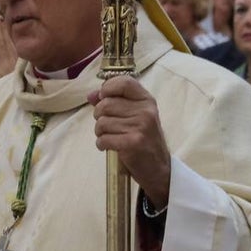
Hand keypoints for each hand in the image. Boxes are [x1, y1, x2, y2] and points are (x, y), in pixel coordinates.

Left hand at [87, 76, 171, 207]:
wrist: (158, 168)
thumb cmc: (144, 140)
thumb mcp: (135, 116)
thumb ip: (114, 102)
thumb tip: (91, 95)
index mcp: (146, 100)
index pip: (124, 82)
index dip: (108, 88)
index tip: (103, 97)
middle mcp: (145, 111)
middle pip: (105, 104)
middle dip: (99, 116)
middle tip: (106, 125)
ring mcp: (140, 127)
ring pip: (102, 122)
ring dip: (99, 132)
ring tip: (109, 137)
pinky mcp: (132, 143)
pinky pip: (103, 138)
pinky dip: (101, 144)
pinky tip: (109, 147)